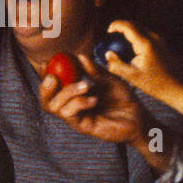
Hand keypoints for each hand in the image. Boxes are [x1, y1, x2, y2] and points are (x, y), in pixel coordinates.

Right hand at [39, 53, 155, 146]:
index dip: (45, 74)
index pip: (52, 85)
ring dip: (67, 93)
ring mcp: (75, 117)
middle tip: (54, 77)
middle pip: (45, 100)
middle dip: (45, 87)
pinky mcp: (82, 126)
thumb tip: (79, 56)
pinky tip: (94, 99)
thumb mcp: (108, 79)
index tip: (46, 62)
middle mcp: (71, 106)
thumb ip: (93, 70)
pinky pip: (70, 115)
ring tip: (86, 85)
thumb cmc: (123, 98)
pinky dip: (79, 103)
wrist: (137, 116)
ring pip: (54, 107)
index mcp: (74, 93)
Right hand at [101, 20, 180, 102]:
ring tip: (119, 43)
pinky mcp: (161, 45)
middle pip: (134, 24)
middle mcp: (154, 38)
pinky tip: (131, 50)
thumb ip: (117, 65)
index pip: (128, 26)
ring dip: (129, 32)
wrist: (177, 87)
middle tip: (111, 37)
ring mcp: (159, 41)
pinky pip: (146, 36)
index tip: (108, 32)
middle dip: (121, 27)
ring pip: (140, 29)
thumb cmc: (156, 84)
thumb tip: (107, 54)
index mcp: (146, 44)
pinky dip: (135, 38)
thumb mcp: (132, 77)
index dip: (116, 25)